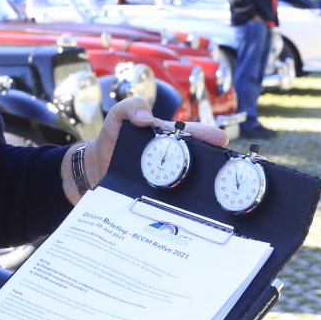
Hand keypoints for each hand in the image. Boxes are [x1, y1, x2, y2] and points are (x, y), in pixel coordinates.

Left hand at [64, 96, 229, 202]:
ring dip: (200, 187)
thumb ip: (130, 107)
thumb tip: (146, 119)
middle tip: (226, 166)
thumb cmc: (112, 138)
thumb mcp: (118, 116)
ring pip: (188, 183)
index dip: (207, 135)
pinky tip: (186, 212)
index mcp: (167, 136)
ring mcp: (165, 178)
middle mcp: (171, 157)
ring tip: (214, 192)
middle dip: (213, 163)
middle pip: (197, 160)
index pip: (192, 134)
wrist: (94, 168)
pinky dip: (178, 206)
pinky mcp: (155, 196)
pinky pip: (169, 200)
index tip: (220, 139)